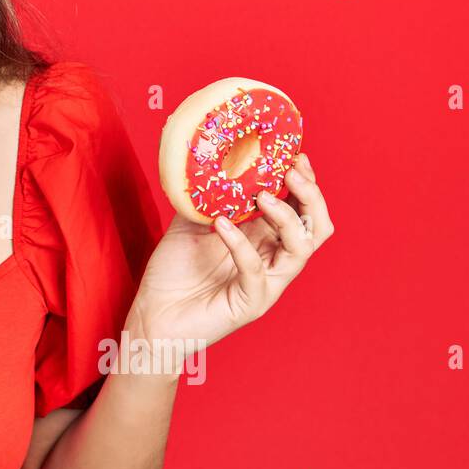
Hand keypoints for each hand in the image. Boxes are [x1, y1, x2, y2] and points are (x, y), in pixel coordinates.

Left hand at [126, 151, 334, 362]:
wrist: (153, 314)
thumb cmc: (174, 272)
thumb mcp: (190, 223)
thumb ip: (206, 196)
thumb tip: (207, 159)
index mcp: (264, 239)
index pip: (301, 208)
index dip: (305, 182)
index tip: (295, 154)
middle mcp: (272, 259)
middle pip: (315, 228)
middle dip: (311, 196)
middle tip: (292, 172)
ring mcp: (266, 283)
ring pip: (300, 249)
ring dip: (285, 217)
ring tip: (261, 197)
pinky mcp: (250, 303)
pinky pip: (256, 272)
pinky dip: (241, 245)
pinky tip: (221, 225)